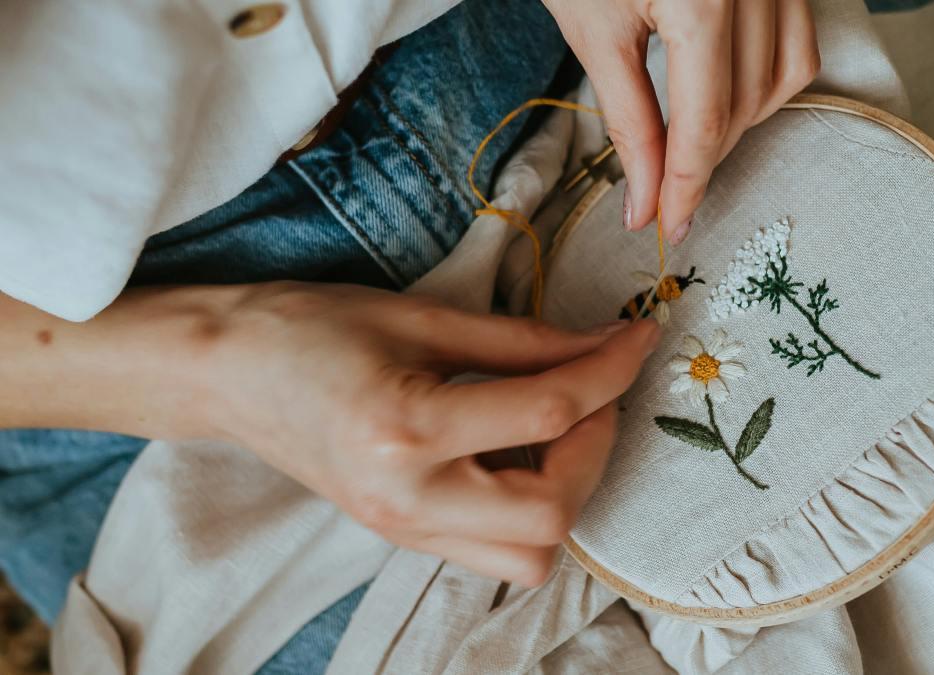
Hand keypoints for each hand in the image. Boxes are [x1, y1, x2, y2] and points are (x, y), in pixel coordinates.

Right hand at [0, 283, 658, 586]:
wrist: (227, 372)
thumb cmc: (311, 326)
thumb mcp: (422, 315)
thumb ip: (523, 340)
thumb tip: (604, 344)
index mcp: (405, 429)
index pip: (545, 414)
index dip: (609, 372)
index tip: (641, 337)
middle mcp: (407, 499)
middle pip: (551, 512)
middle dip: (595, 448)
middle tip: (593, 393)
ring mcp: (402, 530)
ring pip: (530, 556)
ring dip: (566, 493)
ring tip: (554, 430)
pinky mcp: (402, 537)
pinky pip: (495, 551)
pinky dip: (529, 510)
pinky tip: (516, 454)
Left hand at [543, 0, 818, 243]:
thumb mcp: (594, 32)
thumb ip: (628, 121)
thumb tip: (645, 199)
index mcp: (701, 2)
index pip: (704, 125)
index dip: (685, 187)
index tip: (665, 225)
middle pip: (743, 108)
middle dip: (701, 158)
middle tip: (662, 191)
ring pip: (780, 81)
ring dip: (736, 123)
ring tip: (686, 140)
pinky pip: (796, 44)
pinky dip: (766, 80)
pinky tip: (724, 92)